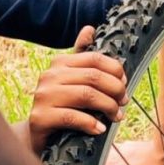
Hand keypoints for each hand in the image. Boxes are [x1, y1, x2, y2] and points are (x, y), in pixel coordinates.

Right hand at [25, 27, 128, 153]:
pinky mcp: (40, 117)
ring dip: (108, 107)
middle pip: (93, 77)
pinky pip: (72, 117)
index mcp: (59, 63)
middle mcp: (49, 76)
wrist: (38, 135)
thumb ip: (82, 59)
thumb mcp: (73, 81)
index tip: (125, 85)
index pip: (94, 59)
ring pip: (86, 95)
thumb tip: (90, 28)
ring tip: (116, 116)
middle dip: (115, 90)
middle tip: (123, 103)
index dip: (115, 71)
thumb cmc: (63, 107)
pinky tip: (100, 130)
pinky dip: (91, 123)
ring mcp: (43, 96)